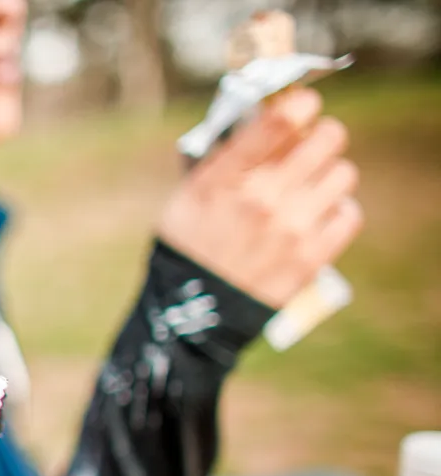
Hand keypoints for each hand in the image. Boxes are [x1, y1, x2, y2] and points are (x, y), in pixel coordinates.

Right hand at [159, 87, 363, 307]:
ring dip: (330, 175)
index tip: (302, 105)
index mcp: (225, 176)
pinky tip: (316, 216)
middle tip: (312, 145)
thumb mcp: (191, 192)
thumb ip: (229, 156)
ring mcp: (291, 228)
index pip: (283, 117)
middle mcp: (262, 197)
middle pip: (329, 137)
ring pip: (344, 174)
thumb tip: (270, 117)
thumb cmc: (189, 244)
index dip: (302, 102)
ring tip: (312, 187)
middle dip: (322, 135)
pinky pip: (348, 214)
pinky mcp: (312, 257)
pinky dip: (336, 211)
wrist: (192, 311)